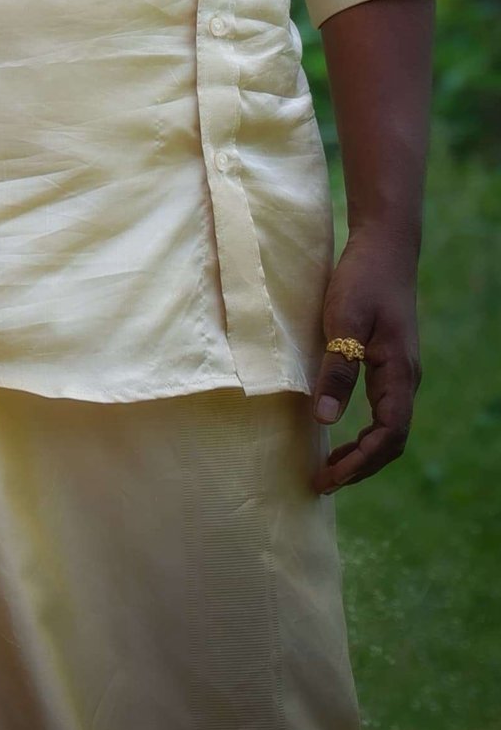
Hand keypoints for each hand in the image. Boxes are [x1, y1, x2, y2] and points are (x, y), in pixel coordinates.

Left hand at [311, 224, 420, 493]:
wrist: (385, 247)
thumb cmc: (363, 279)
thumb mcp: (344, 320)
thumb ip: (337, 369)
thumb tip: (325, 419)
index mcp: (399, 374)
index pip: (388, 436)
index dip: (360, 463)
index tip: (329, 478)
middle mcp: (405, 380)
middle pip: (391, 441)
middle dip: (360, 467)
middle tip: (323, 482)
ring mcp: (400, 373)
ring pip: (388, 427)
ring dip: (363, 452)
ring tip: (330, 468)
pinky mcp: (390, 363)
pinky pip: (383, 411)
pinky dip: (364, 431)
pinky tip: (341, 430)